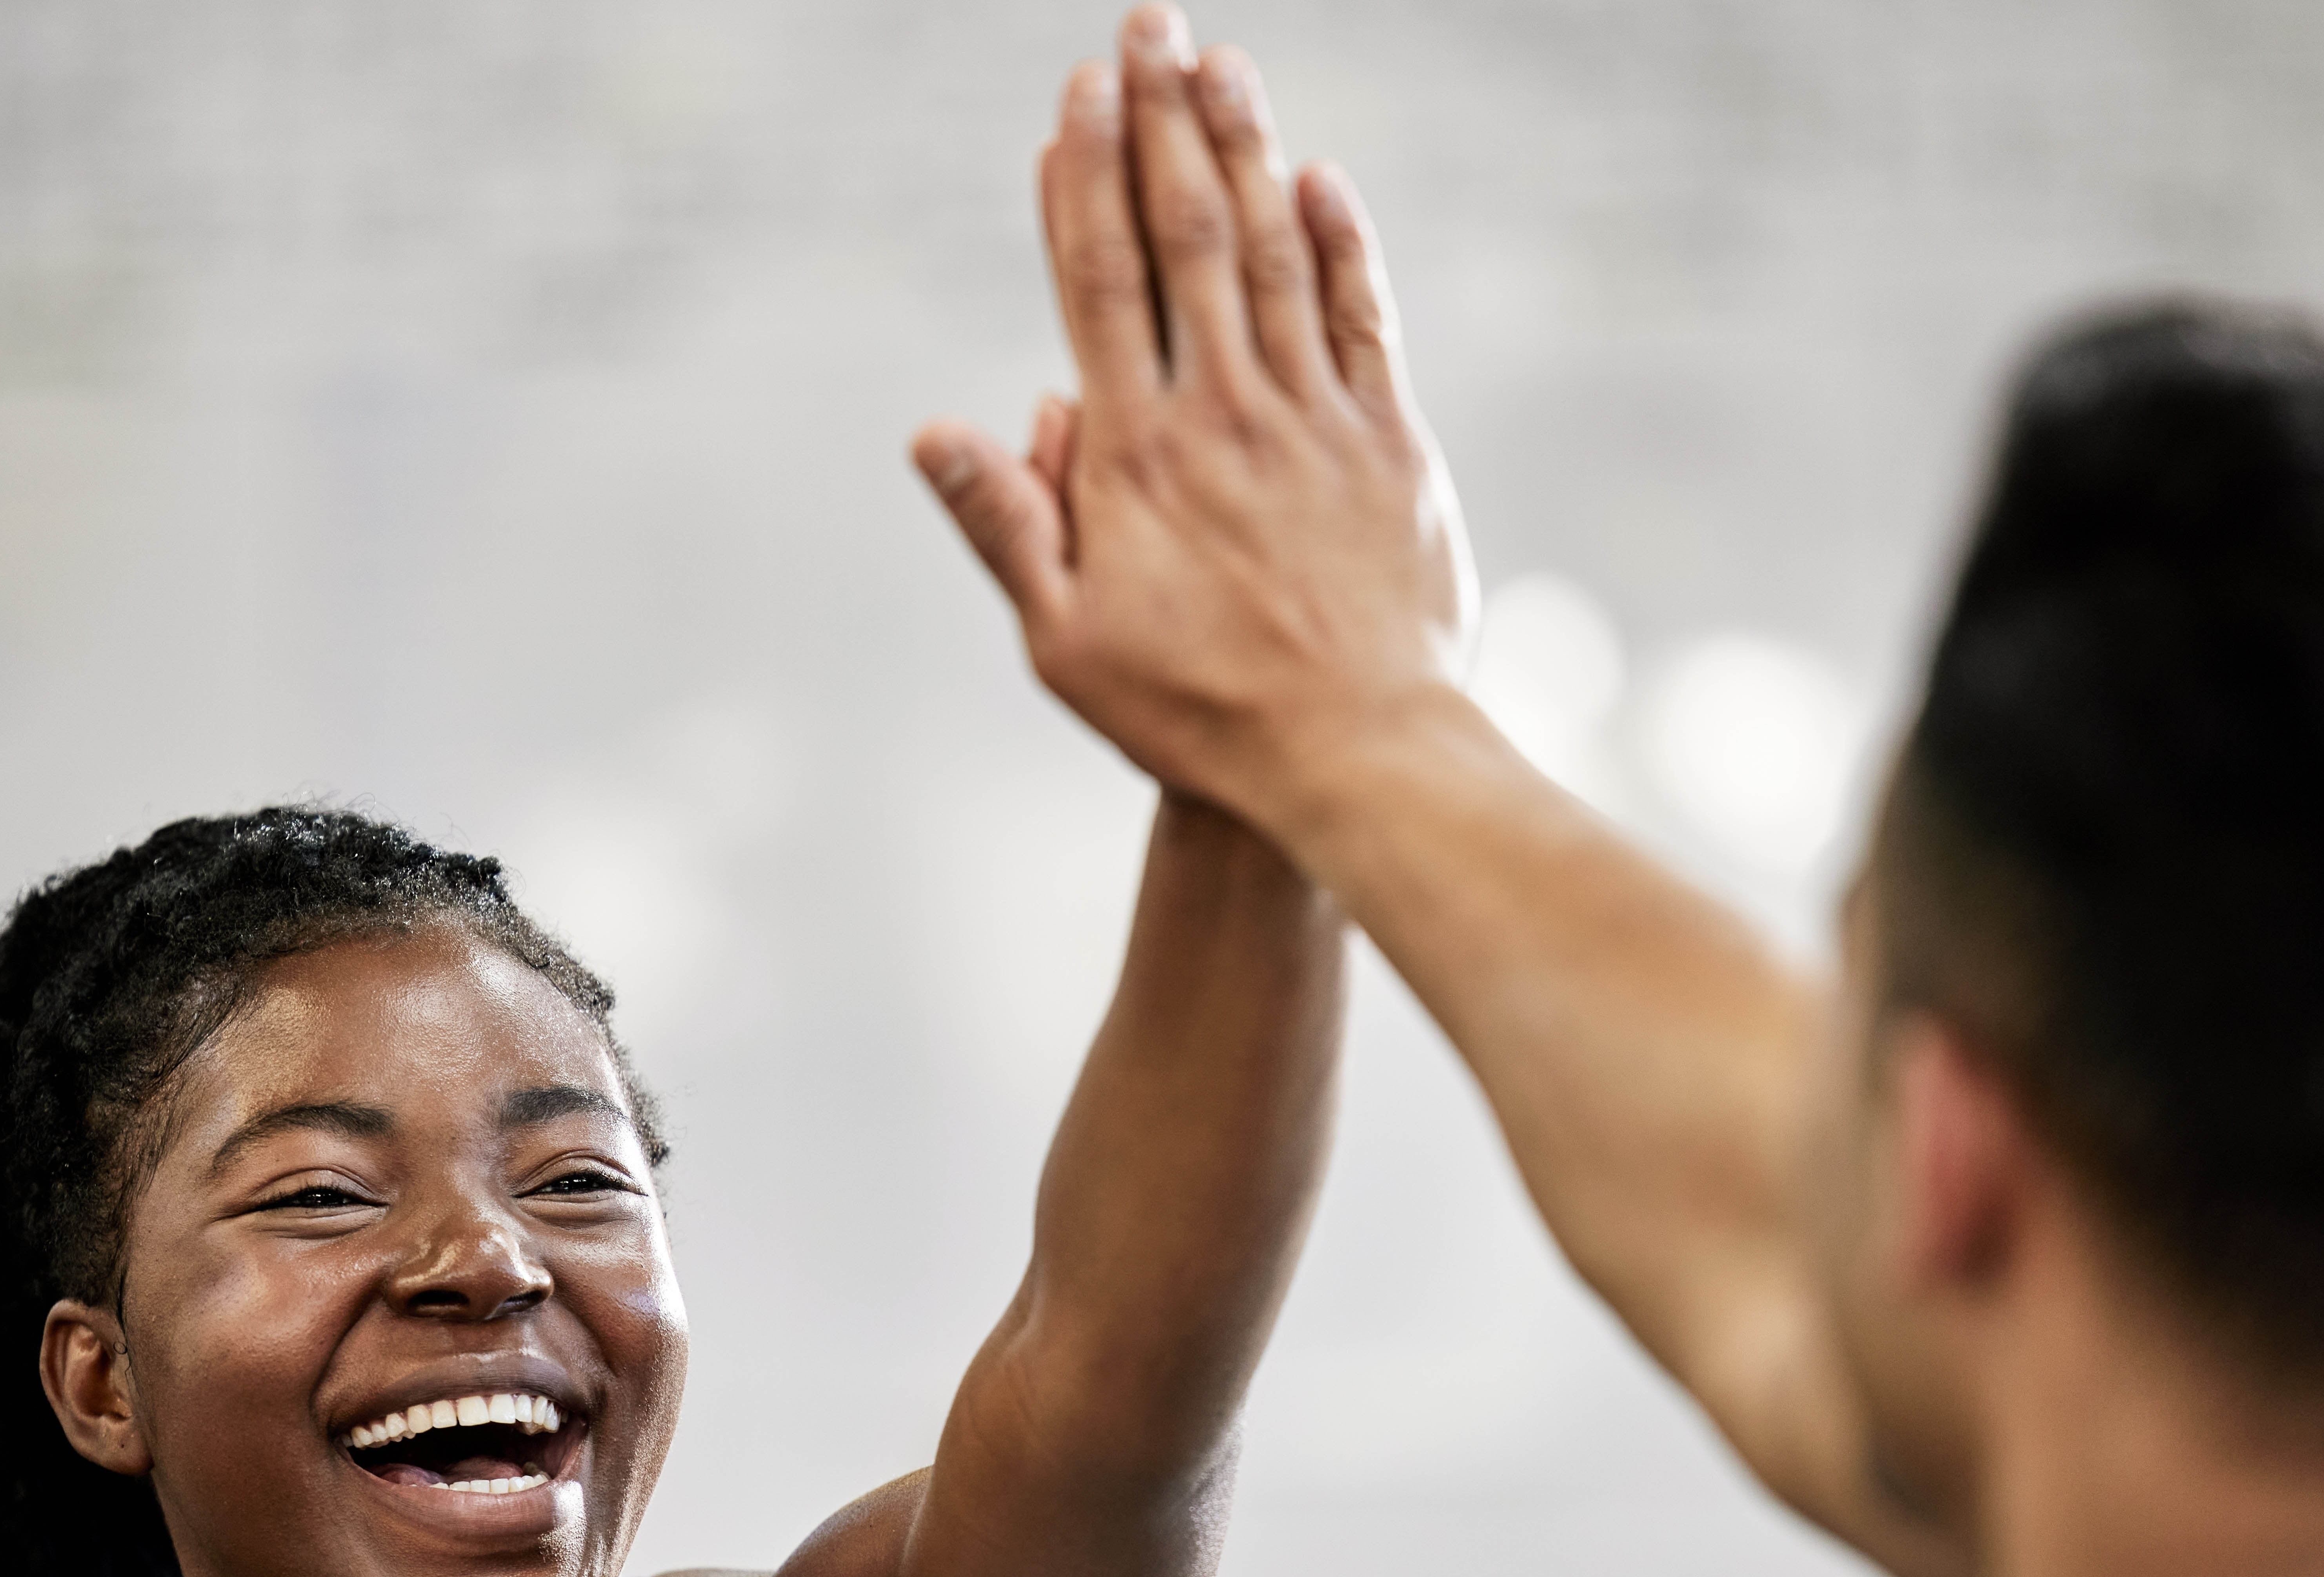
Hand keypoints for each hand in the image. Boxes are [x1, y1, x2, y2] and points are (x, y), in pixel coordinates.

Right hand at [913, 6, 1476, 830]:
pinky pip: (1360, 322)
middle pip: (1184, 237)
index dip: (1084, 179)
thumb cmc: (1194, 715)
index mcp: (1138, 456)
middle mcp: (1225, 416)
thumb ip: (1007, 526)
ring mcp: (1314, 422)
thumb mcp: (1067, 644)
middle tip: (1145, 24)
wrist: (1354, 756)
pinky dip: (1340, 243)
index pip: (1100, 283)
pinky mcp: (1389, 447)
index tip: (1075, 93)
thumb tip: (934, 430)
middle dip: (1159, 123)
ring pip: (1272, 255)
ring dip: (1243, 149)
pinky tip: (1318, 176)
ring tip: (1218, 61)